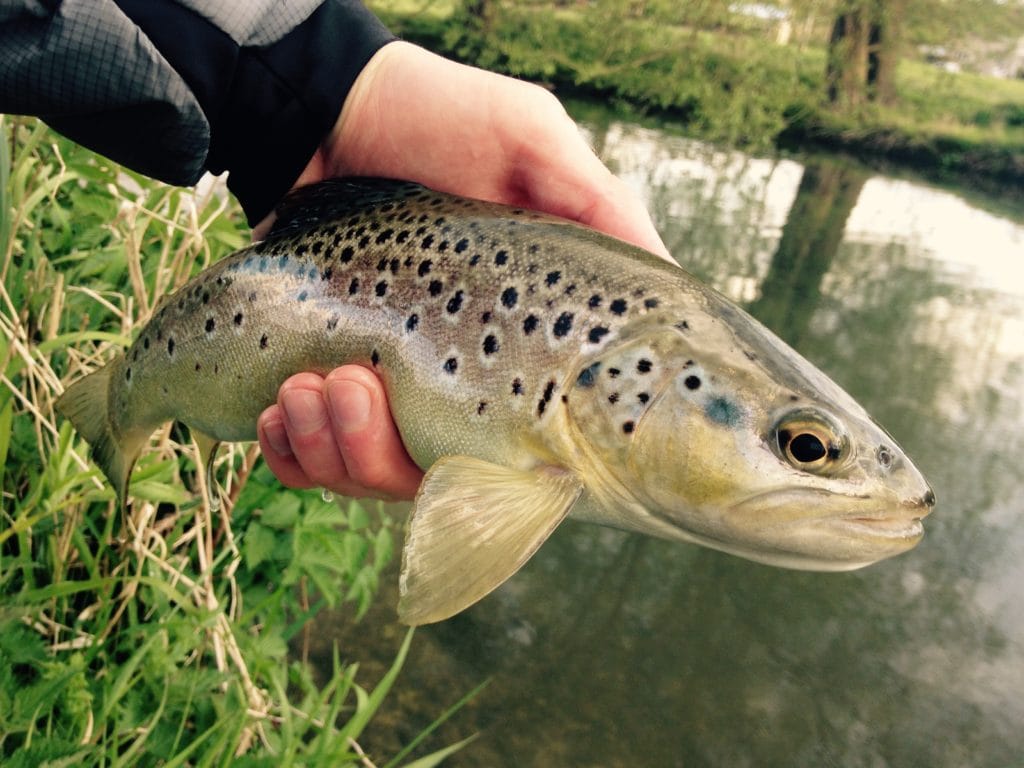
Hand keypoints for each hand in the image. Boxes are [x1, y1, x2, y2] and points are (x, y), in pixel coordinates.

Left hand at [256, 41, 670, 500]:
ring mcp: (388, 383)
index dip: (509, 475)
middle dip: (382, 455)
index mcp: (518, 339)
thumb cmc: (436, 118)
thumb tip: (665, 279)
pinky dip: (289, 451)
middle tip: (353, 382)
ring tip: (305, 385)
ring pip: (369, 477)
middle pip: (437, 479)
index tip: (468, 453)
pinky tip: (278, 408)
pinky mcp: (322, 377)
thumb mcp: (531, 141)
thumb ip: (599, 204)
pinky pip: (305, 461)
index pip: (530, 444)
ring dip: (329, 449)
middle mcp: (458, 375)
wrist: (326, 108)